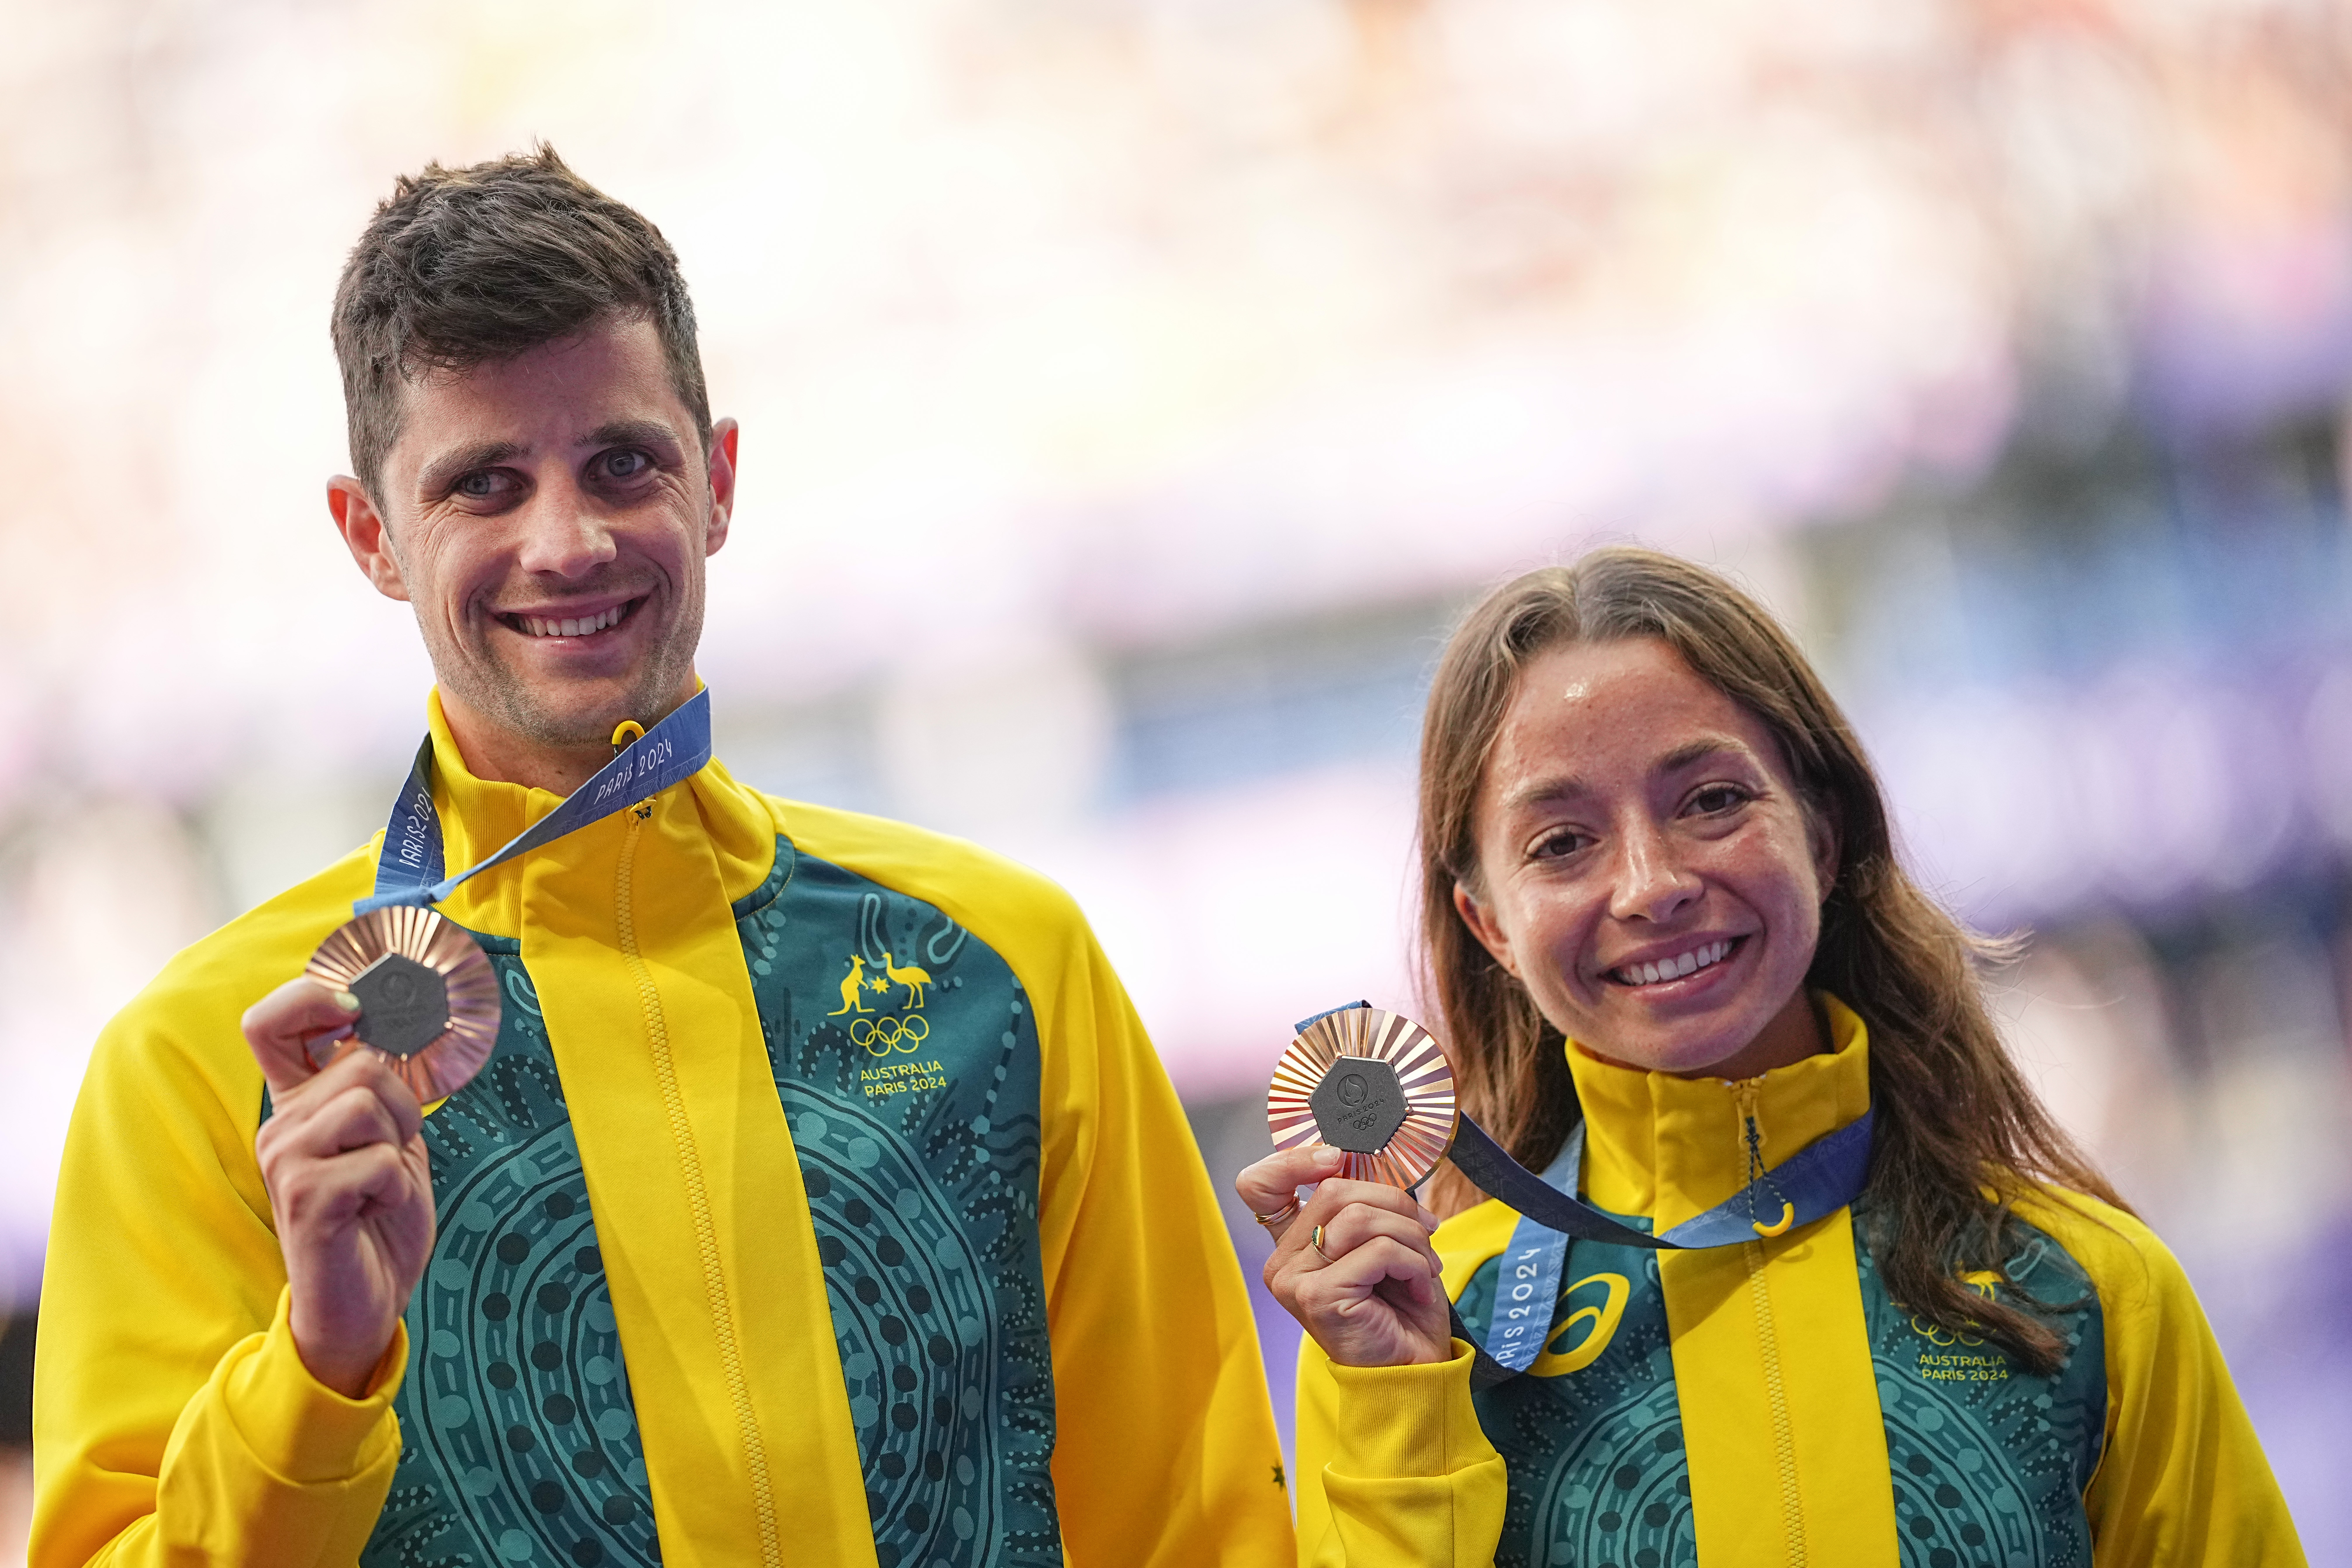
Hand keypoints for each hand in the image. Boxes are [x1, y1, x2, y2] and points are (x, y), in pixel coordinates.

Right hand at [245, 977, 434, 1397]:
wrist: (369, 1299)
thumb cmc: (380, 1218)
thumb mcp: (391, 1139)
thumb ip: (381, 1086)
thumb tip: (392, 1023)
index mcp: (298, 1105)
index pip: (271, 1023)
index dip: (311, 997)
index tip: (356, 1009)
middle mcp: (280, 1125)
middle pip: (360, 1062)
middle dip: (402, 1104)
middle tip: (393, 1153)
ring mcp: (284, 1158)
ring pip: (368, 1102)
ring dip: (399, 1144)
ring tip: (381, 1183)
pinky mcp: (302, 1195)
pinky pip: (378, 1159)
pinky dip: (396, 1185)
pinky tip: (375, 1209)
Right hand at [1236, 1144, 1452, 1368]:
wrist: (1415, 1370)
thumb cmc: (1400, 1309)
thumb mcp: (1380, 1243)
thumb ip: (1364, 1206)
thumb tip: (1374, 1163)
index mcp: (1291, 1245)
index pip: (1260, 1185)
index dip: (1294, 1160)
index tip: (1337, 1158)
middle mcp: (1282, 1263)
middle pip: (1334, 1191)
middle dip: (1394, 1204)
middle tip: (1426, 1230)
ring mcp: (1295, 1281)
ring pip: (1358, 1218)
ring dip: (1409, 1235)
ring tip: (1426, 1264)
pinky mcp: (1318, 1297)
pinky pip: (1376, 1250)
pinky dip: (1413, 1262)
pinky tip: (1420, 1286)